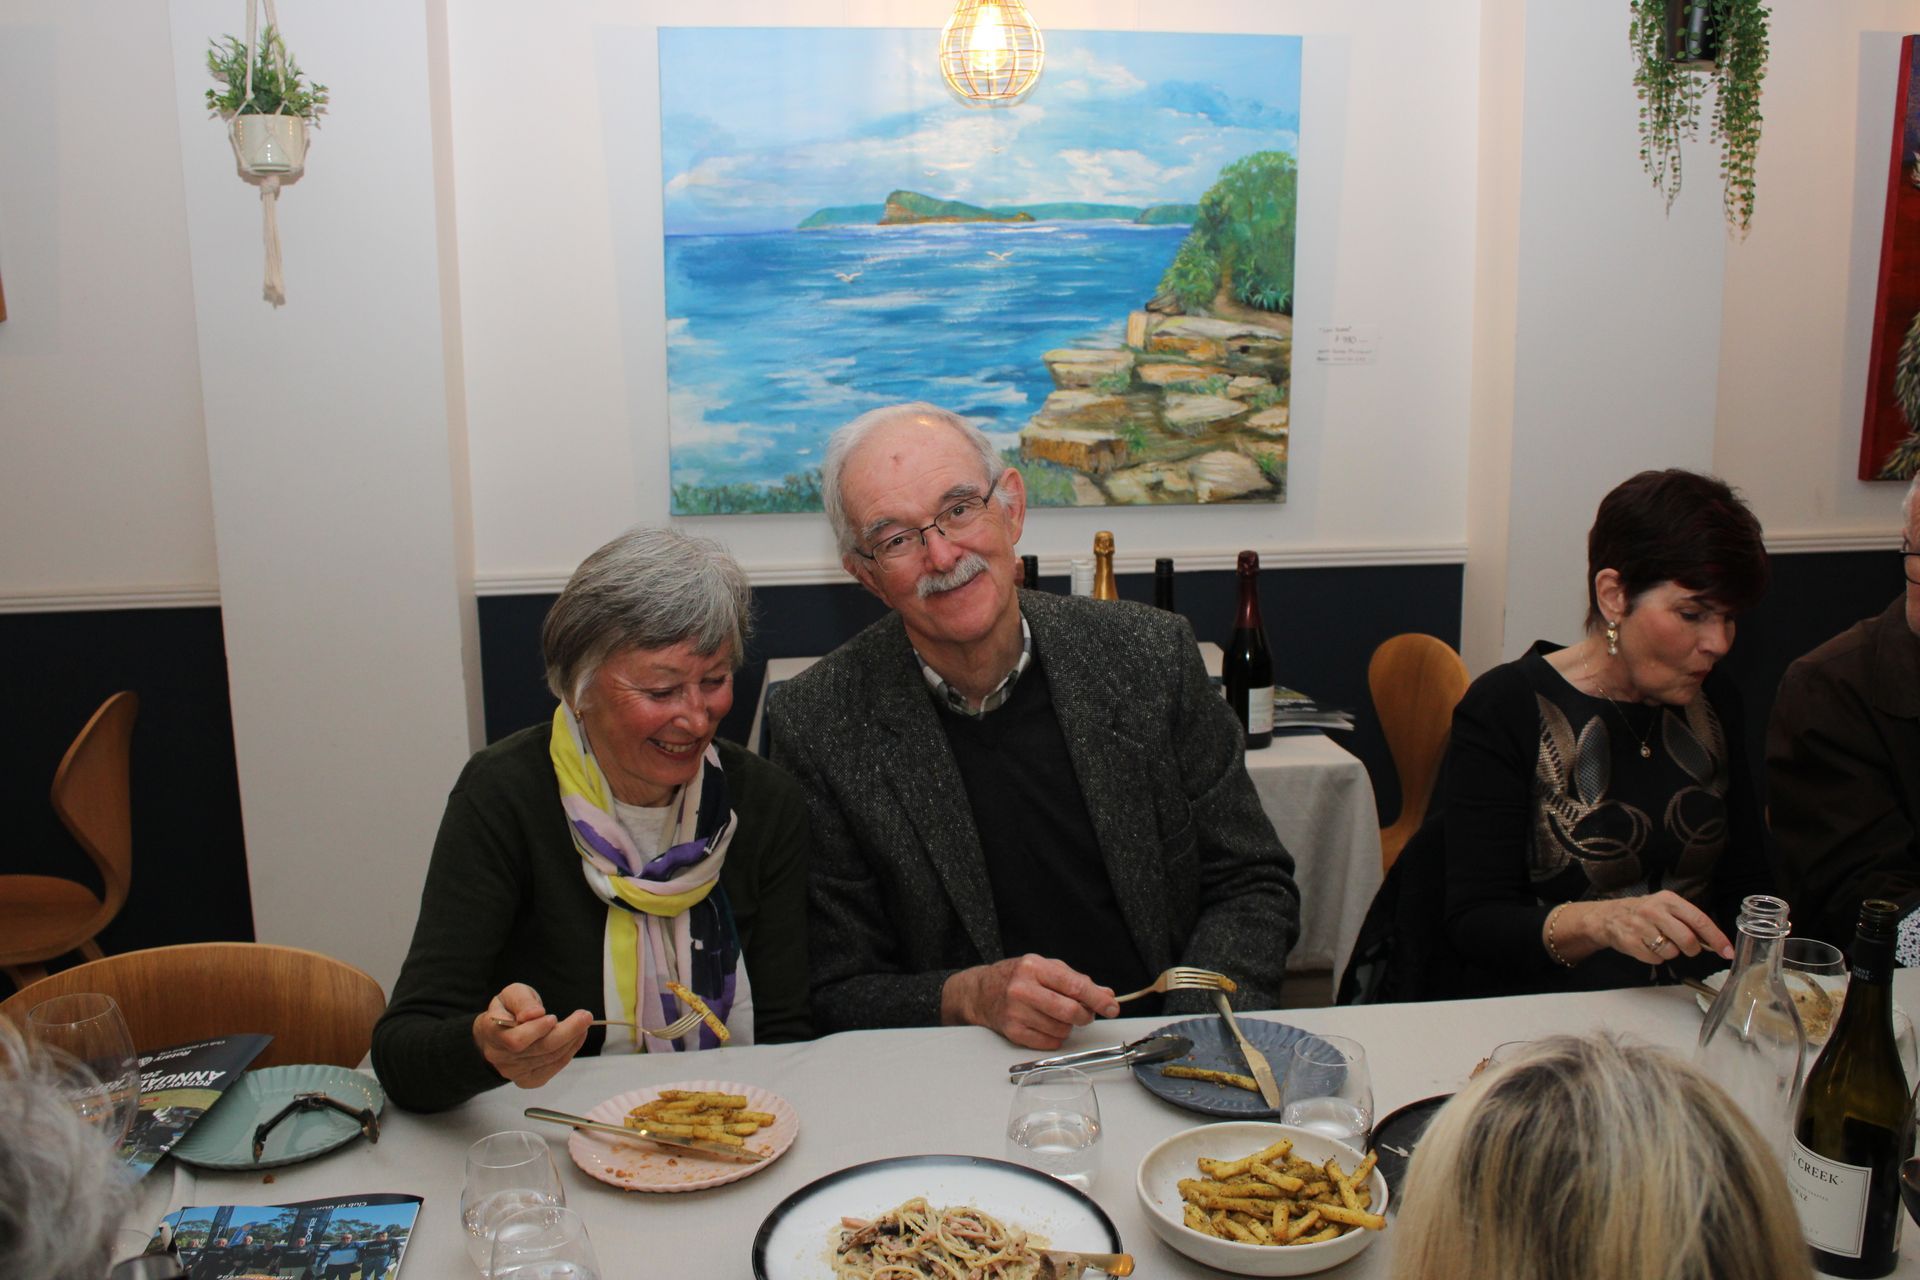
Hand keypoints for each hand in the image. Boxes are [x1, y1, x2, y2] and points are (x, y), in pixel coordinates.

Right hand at [471, 983, 591, 1088]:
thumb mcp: (512, 994)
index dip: (537, 1030)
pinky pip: (553, 1067)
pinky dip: (569, 1051)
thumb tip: (536, 1013)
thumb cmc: (508, 1010)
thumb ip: (522, 1001)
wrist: (497, 1033)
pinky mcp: (527, 1080)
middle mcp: (500, 1056)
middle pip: (539, 1049)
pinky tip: (577, 1037)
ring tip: (584, 1023)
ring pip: (550, 1058)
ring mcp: (513, 1072)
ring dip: (572, 1040)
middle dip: (567, 1032)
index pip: (516, 1040)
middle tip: (585, 1016)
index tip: (553, 1017)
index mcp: (491, 1032)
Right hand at [940, 955, 1119, 1049]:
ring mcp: (1016, 1012)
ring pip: (1062, 1029)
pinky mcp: (1012, 1031)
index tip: (1112, 1007)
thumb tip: (1106, 994)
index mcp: (1034, 967)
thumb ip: (1077, 980)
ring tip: (1056, 1015)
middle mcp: (1023, 989)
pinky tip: (1045, 1024)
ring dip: (1067, 1026)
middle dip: (1084, 1016)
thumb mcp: (1046, 968)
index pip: (1075, 985)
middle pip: (1069, 1011)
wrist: (980, 992)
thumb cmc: (1017, 977)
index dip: (1097, 999)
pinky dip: (1055, 1037)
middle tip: (1085, 1014)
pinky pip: (1049, 1042)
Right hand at [1552, 892, 1733, 965]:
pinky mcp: (1629, 942)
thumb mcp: (1665, 907)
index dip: (1717, 938)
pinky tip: (1646, 946)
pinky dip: (1655, 958)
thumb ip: (1688, 921)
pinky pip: (1654, 959)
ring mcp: (1640, 926)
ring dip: (1670, 953)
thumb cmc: (1644, 913)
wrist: (1606, 916)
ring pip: (1671, 952)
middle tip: (1687, 948)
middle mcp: (1654, 910)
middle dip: (1691, 949)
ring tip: (1659, 943)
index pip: (1699, 920)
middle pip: (1687, 940)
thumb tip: (1714, 942)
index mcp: (1668, 900)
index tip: (1728, 952)